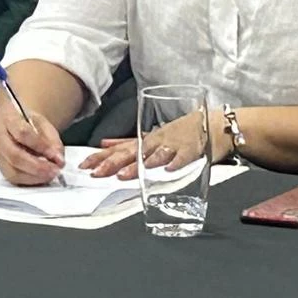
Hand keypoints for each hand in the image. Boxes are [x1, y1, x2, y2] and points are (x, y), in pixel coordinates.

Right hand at [0, 100, 64, 185]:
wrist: (18, 125)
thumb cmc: (30, 123)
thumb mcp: (44, 124)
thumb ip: (53, 141)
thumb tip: (58, 159)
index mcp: (8, 117)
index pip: (23, 133)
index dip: (41, 146)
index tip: (55, 155)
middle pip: (14, 156)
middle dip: (37, 166)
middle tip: (55, 169)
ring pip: (13, 171)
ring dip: (35, 176)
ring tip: (51, 174)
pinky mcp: (2, 168)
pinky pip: (15, 179)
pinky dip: (31, 180)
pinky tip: (43, 177)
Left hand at [80, 109, 219, 179]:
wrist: (212, 124)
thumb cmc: (181, 130)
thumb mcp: (151, 135)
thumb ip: (128, 142)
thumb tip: (104, 144)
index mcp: (145, 141)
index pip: (119, 149)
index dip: (101, 157)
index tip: (85, 165)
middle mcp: (155, 142)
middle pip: (131, 153)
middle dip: (114, 163)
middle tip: (99, 173)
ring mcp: (173, 145)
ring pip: (153, 155)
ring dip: (139, 164)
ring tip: (126, 174)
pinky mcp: (191, 151)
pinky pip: (182, 157)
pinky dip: (174, 162)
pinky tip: (167, 169)